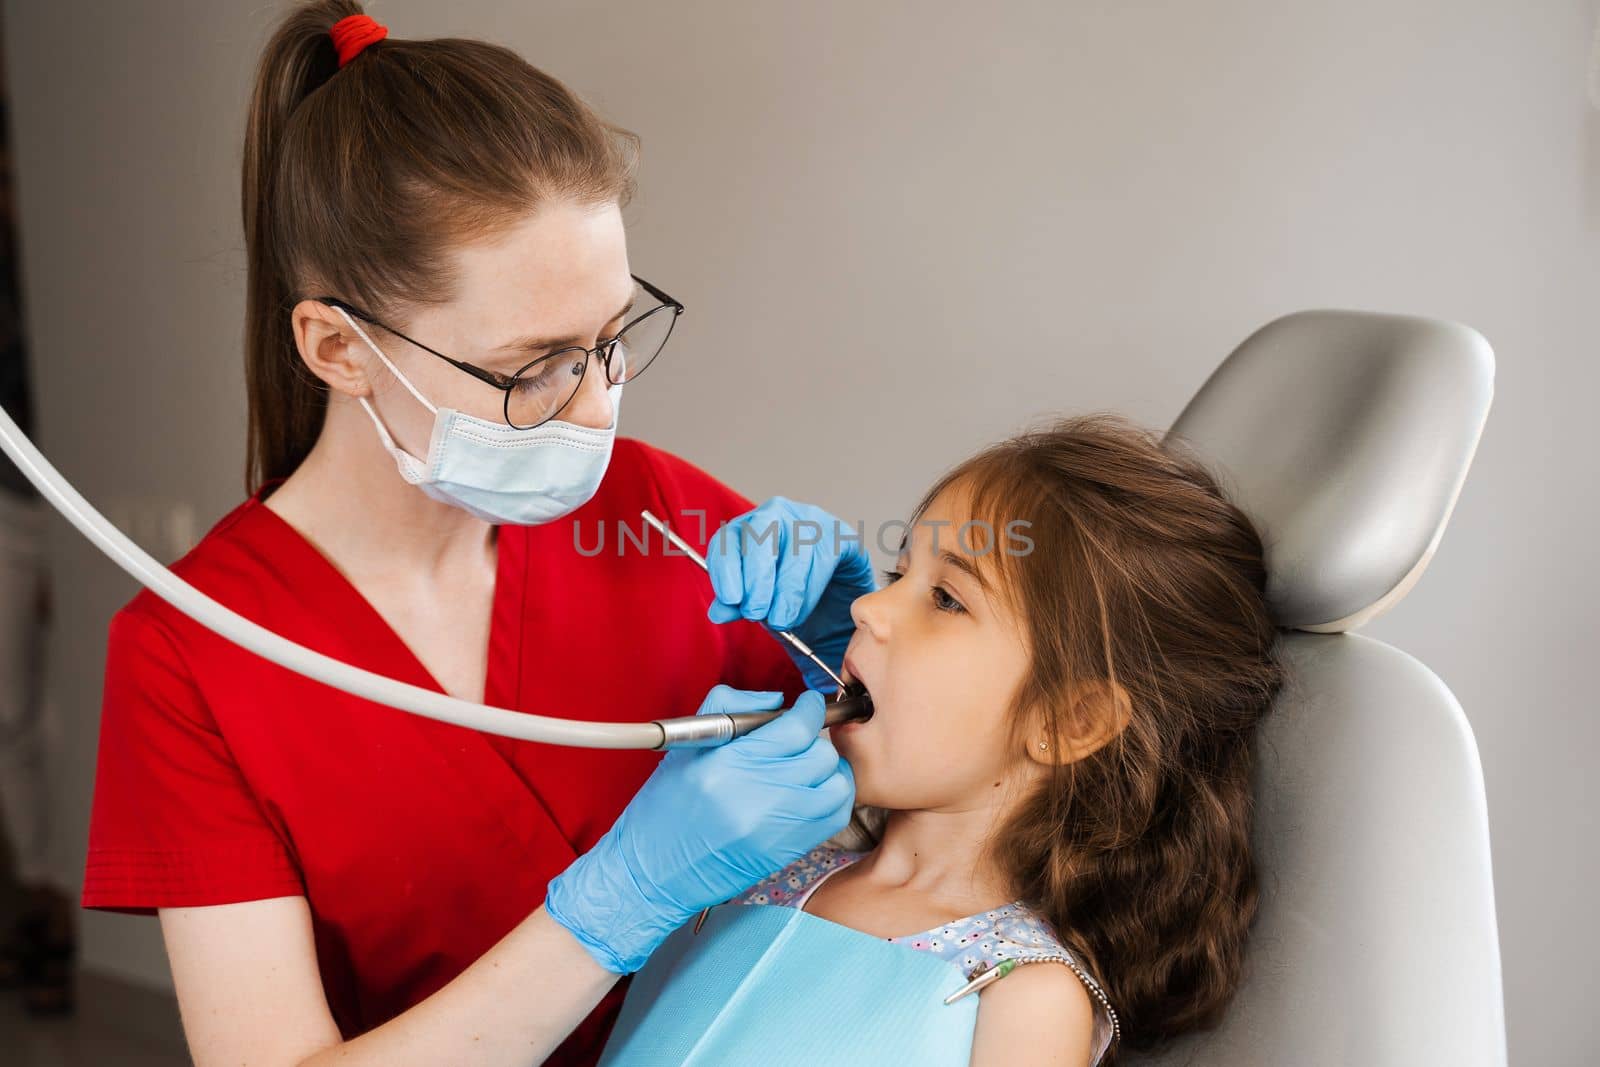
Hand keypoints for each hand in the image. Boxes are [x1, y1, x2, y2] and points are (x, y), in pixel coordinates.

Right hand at [543, 687, 854, 973]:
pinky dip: (833, 799)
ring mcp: (778, 829)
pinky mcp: (788, 851)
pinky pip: (835, 817)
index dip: (810, 710)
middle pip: (821, 755)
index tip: (808, 706)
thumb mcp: (686, 745)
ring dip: (831, 770)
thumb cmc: (665, 807)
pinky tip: (813, 792)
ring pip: (837, 786)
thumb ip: (730, 706)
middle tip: (802, 738)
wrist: (655, 871)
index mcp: (729, 765)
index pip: (796, 728)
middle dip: (816, 739)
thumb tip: (776, 700)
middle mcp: (759, 797)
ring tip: (811, 766)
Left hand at [705, 497, 875, 689]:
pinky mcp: (840, 536)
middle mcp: (776, 515)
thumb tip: (718, 612)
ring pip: (795, 549)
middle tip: (756, 612)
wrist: (836, 601)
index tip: (730, 599)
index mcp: (746, 528)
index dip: (726, 569)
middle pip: (761, 534)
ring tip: (781, 619)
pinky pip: (824, 559)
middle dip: (757, 577)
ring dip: (786, 591)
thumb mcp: (759, 602)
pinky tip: (802, 608)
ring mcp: (810, 520)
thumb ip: (738, 605)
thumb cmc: (790, 595)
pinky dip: (810, 590)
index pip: (728, 539)